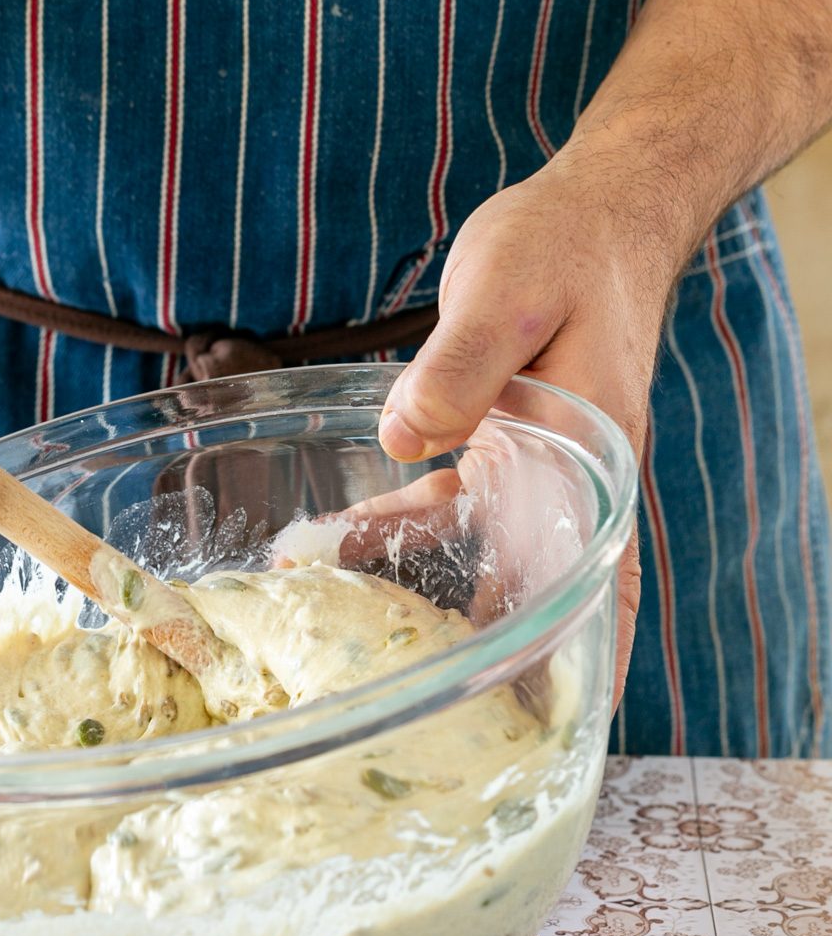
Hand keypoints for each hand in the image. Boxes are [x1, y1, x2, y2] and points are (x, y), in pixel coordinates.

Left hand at [378, 148, 679, 705]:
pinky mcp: (497, 443)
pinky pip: (444, 504)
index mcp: (590, 457)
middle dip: (487, 651)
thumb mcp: (507, 294)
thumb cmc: (567, 247)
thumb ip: (459, 368)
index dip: (583, 657)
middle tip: (426, 714)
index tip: (557, 726)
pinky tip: (339, 539)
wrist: (592, 209)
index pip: (598, 580)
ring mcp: (533, 466)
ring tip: (337, 630)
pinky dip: (396, 526)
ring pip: (476, 552)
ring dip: (416, 591)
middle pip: (532, 586)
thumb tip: (404, 439)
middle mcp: (568, 477)